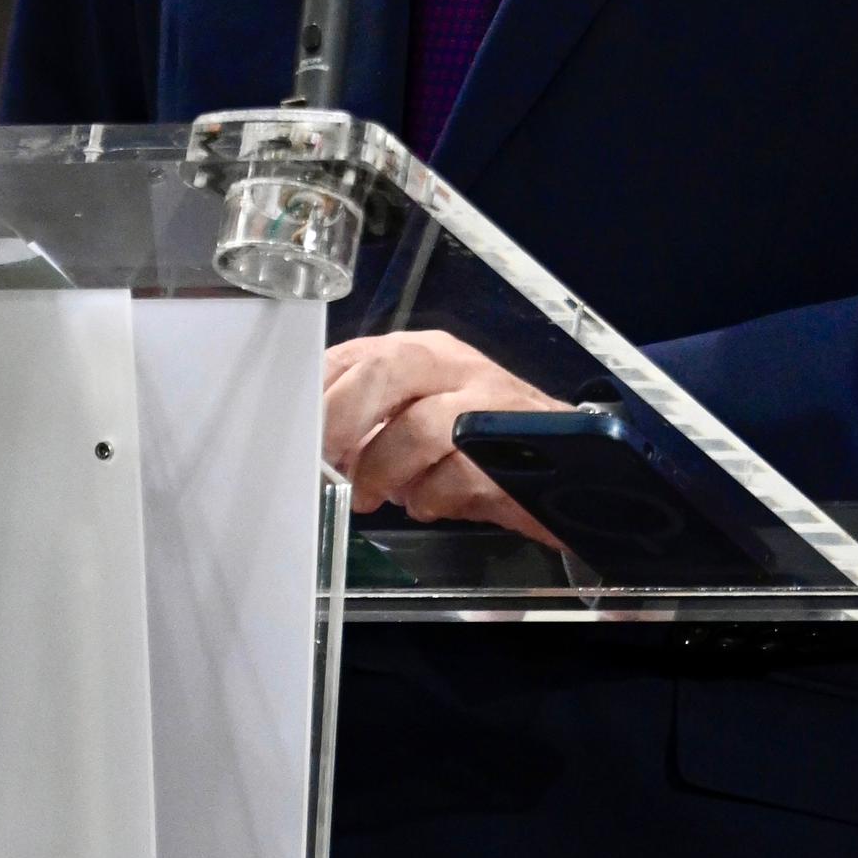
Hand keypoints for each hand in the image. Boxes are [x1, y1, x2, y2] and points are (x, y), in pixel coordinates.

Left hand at [321, 332, 570, 546]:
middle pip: (384, 373)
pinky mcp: (512, 452)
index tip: (291, 435)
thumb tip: (309, 448)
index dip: (317, 394)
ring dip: (383, 470)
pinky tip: (428, 503)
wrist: (565, 456)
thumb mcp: (415, 415)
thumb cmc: (474, 436)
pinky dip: (432, 499)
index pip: (354, 355)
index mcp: (419, 353)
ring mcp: (485, 405)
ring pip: (420, 427)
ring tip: (369, 497)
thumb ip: (367, 420)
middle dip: (342, 421)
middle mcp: (451, 367)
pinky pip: (458, 476)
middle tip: (323, 465)